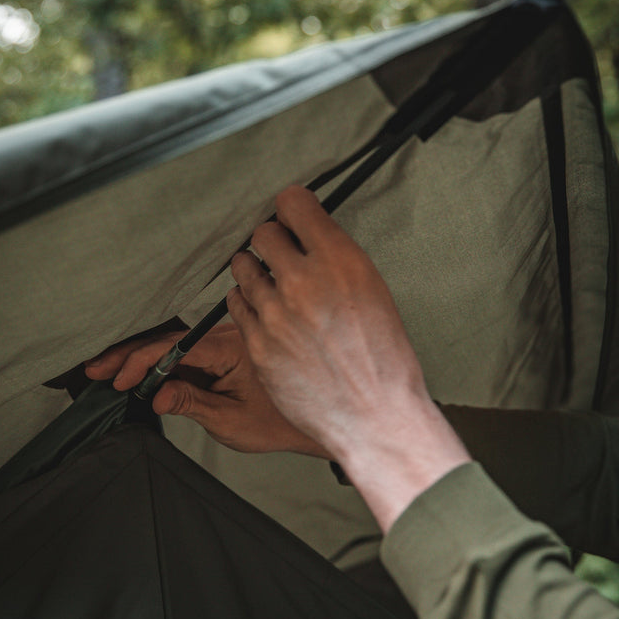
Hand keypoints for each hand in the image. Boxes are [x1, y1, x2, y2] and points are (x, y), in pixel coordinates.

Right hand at [84, 324, 329, 456]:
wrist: (308, 420)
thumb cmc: (277, 422)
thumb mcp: (231, 420)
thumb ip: (191, 403)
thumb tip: (155, 395)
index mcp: (231, 347)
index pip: (175, 348)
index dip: (142, 362)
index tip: (118, 381)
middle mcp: (226, 336)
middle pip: (167, 338)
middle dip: (129, 354)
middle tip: (96, 369)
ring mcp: (222, 342)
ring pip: (172, 342)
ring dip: (139, 356)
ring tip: (106, 369)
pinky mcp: (219, 352)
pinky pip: (183, 351)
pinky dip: (157, 361)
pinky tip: (135, 371)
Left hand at [226, 185, 470, 529]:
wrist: (374, 415)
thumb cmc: (382, 358)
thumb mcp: (372, 290)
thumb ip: (335, 258)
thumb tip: (308, 235)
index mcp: (340, 260)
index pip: (293, 203)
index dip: (291, 207)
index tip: (291, 215)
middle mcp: (303, 281)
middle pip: (263, 233)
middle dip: (272, 241)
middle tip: (282, 256)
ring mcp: (276, 313)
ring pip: (243, 267)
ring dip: (255, 271)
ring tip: (272, 287)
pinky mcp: (257, 343)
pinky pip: (236, 304)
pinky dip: (248, 304)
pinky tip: (266, 313)